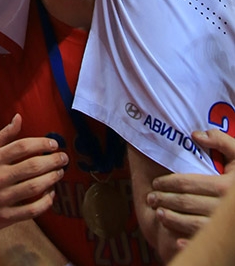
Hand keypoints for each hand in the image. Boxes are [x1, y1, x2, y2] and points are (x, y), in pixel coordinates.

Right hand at [0, 114, 67, 232]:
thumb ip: (3, 135)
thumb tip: (19, 118)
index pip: (21, 147)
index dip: (41, 144)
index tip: (54, 144)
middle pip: (32, 166)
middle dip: (52, 161)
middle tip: (64, 158)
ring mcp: (1, 198)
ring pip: (34, 187)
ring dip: (52, 179)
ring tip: (60, 172)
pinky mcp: (5, 217)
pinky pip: (32, 210)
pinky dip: (45, 201)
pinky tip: (51, 193)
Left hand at [147, 129, 234, 248]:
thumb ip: (220, 141)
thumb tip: (195, 135)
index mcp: (224, 185)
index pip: (187, 183)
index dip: (168, 183)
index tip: (155, 183)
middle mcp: (223, 207)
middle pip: (186, 203)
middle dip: (165, 200)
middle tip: (150, 198)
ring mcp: (225, 226)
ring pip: (192, 224)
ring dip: (171, 219)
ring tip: (159, 214)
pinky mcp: (227, 240)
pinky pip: (204, 242)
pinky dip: (188, 243)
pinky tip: (176, 240)